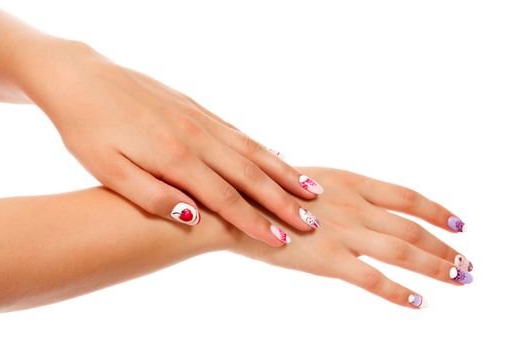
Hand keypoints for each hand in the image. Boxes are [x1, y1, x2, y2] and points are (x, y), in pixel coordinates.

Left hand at [18, 39, 322, 245]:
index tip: (281, 239)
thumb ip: (152, 195)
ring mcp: (200, 120)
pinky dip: (263, 148)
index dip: (254, 221)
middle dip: (282, 201)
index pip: (225, 198)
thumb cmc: (88, 128)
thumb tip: (193, 217)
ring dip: (283, 173)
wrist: (80, 77)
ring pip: (251, 150)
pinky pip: (238, 132)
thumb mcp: (107, 169)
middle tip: (311, 220)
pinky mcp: (197, 108)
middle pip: (250, 174)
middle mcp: (196, 137)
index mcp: (175, 157)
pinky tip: (277, 157)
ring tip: (311, 190)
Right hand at [226, 167, 471, 307]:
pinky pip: (374, 279)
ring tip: (459, 278)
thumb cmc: (264, 193)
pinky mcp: (329, 260)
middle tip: (467, 263)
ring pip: (404, 251)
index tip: (458, 223)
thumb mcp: (307, 180)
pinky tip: (419, 303)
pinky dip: (400, 293)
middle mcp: (354, 205)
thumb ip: (333, 190)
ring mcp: (344, 232)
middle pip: (413, 228)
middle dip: (445, 246)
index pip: (407, 196)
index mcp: (350, 181)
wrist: (233, 208)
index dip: (437, 211)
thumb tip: (349, 199)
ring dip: (437, 266)